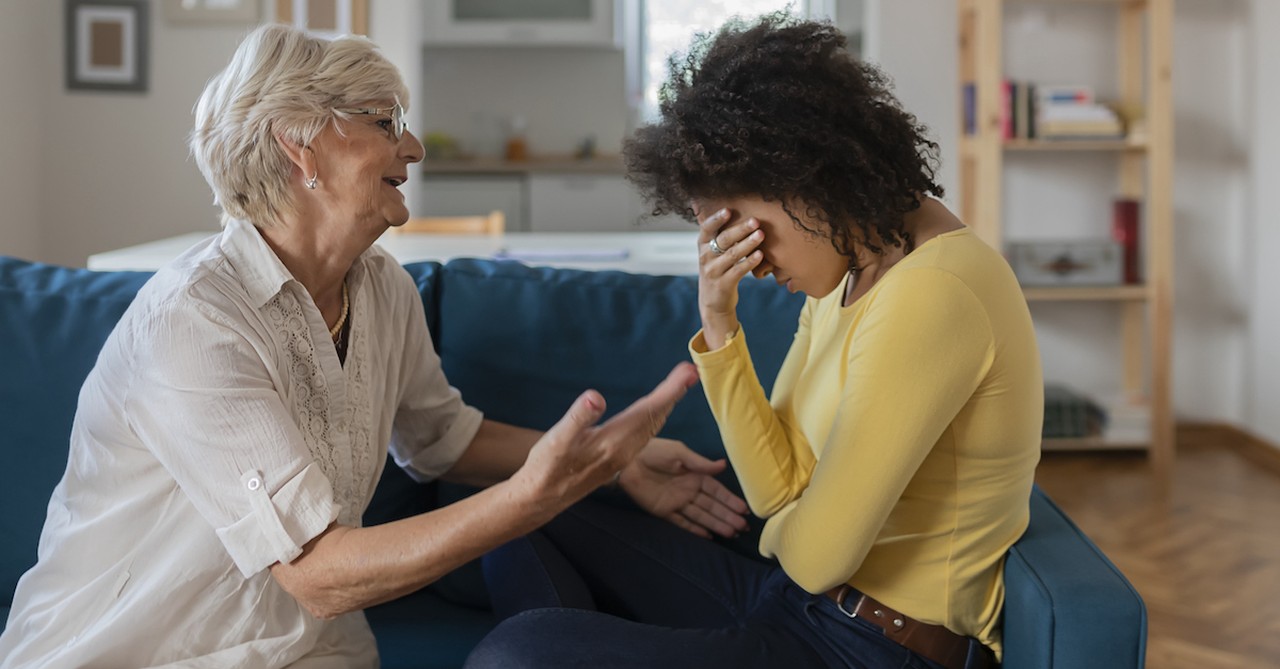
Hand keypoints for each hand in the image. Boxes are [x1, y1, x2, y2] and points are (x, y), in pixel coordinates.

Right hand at [514, 363, 699, 512]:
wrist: (543, 497)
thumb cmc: (548, 467)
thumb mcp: (557, 439)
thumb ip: (578, 417)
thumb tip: (596, 397)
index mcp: (613, 442)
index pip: (647, 411)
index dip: (669, 391)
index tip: (688, 373)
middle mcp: (625, 449)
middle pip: (656, 417)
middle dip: (675, 393)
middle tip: (691, 372)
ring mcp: (623, 455)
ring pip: (653, 425)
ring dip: (668, 404)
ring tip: (681, 385)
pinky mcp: (619, 458)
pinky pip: (646, 433)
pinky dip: (655, 416)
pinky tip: (657, 410)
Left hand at [619, 438, 749, 538]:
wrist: (627, 459)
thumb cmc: (654, 451)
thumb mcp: (679, 453)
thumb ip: (700, 463)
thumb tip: (723, 466)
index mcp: (694, 475)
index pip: (716, 491)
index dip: (730, 500)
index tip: (744, 509)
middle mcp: (688, 490)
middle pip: (712, 506)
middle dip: (727, 515)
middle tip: (743, 527)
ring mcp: (676, 502)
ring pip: (700, 515)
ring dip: (716, 524)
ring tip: (732, 533)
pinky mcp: (663, 511)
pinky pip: (681, 522)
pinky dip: (694, 529)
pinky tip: (708, 536)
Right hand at [697, 207, 764, 348]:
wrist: (713, 302)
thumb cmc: (718, 271)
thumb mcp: (713, 254)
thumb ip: (722, 237)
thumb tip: (743, 215)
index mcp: (702, 245)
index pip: (707, 228)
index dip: (717, 219)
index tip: (729, 210)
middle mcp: (705, 257)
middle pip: (724, 240)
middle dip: (740, 229)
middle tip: (755, 221)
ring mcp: (713, 271)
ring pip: (732, 254)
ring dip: (748, 243)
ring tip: (761, 234)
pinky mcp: (723, 284)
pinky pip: (738, 270)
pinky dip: (750, 262)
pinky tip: (760, 255)